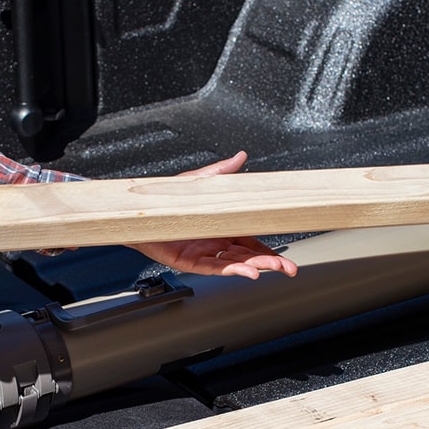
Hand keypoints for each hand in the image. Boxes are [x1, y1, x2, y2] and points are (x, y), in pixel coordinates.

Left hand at [127, 151, 298, 279]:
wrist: (140, 210)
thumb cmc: (167, 199)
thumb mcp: (199, 182)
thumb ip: (222, 172)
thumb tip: (240, 157)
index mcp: (222, 226)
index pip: (252, 242)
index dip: (269, 249)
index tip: (285, 257)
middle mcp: (215, 242)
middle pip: (248, 255)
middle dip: (270, 262)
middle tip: (288, 268)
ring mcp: (203, 252)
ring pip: (235, 263)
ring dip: (255, 266)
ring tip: (272, 268)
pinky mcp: (189, 260)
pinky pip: (214, 266)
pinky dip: (232, 269)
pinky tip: (248, 272)